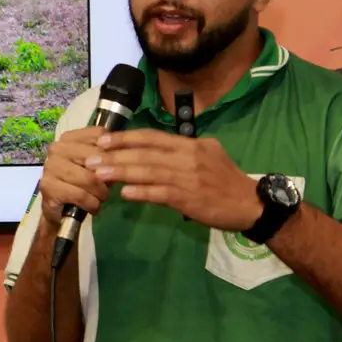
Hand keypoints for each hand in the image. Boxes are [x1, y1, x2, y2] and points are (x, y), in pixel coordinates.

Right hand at [38, 127, 109, 226]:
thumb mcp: (97, 168)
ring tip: (101, 199)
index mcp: (69, 138)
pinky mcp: (48, 187)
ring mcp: (51, 167)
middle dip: (107, 176)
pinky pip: (80, 194)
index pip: (98, 134)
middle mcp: (57, 148)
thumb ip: (107, 157)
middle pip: (95, 156)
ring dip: (100, 193)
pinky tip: (92, 207)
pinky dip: (92, 204)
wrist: (59, 210)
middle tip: (108, 189)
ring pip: (88, 178)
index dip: (113, 151)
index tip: (114, 166)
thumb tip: (122, 156)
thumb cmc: (81, 185)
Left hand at [89, 129, 262, 231]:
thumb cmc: (226, 181)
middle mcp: (188, 156)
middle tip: (91, 158)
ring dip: (122, 172)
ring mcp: (189, 177)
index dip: (126, 138)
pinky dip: (143, 192)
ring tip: (99, 174)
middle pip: (145, 153)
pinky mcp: (190, 198)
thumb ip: (184, 151)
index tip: (103, 140)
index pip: (153, 137)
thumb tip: (157, 149)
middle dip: (115, 155)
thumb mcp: (209, 155)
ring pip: (149, 172)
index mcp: (191, 145)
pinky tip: (126, 193)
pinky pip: (162, 193)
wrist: (250, 204)